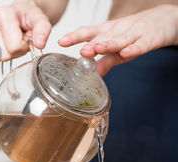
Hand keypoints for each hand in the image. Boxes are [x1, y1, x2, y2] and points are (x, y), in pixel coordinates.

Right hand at [0, 1, 50, 63]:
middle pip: (5, 54)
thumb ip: (43, 30)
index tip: (25, 38)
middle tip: (17, 40)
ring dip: (6, 54)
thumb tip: (39, 43)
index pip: (14, 45)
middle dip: (15, 51)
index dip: (23, 46)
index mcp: (4, 13)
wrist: (19, 14)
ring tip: (10, 42)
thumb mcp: (40, 21)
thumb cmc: (26, 19)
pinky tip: (1, 45)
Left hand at [59, 5, 177, 75]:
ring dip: (108, 44)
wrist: (164, 20)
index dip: (75, 36)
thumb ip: (105, 62)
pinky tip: (126, 53)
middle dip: (92, 44)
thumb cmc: (135, 34)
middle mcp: (119, 31)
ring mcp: (134, 33)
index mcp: (108, 32)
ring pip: (121, 39)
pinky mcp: (150, 38)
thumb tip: (92, 76)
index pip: (89, 32)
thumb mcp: (117, 48)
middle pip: (103, 36)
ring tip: (97, 49)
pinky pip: (141, 45)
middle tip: (81, 51)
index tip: (62, 41)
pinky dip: (134, 49)